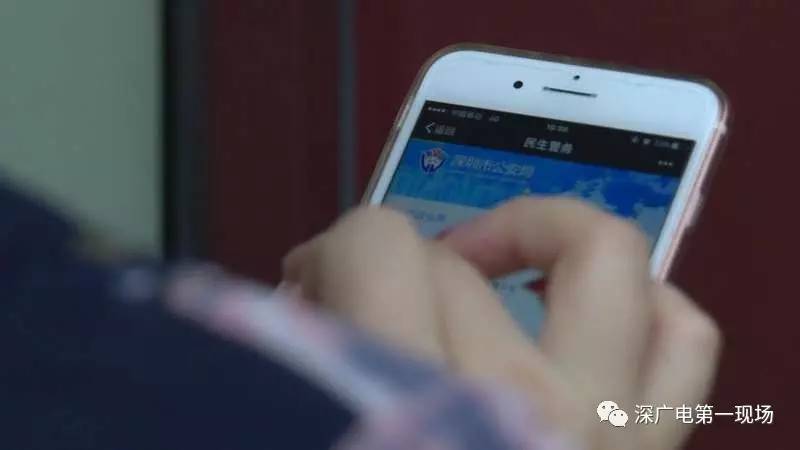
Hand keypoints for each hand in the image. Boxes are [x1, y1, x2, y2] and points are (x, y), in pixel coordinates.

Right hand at [282, 197, 720, 449]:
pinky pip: (686, 337)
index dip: (333, 249)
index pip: (381, 249)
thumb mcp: (307, 439)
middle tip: (366, 298)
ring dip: (535, 233)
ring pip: (600, 254)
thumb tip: (313, 295)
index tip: (310, 284)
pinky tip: (585, 307)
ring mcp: (604, 429)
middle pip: (455, 261)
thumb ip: (300, 374)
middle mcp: (518, 408)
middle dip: (393, 266)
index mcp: (409, 415)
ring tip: (488, 258)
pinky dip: (644, 300)